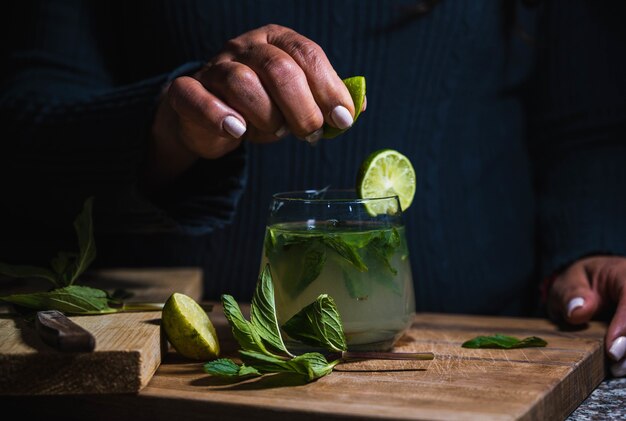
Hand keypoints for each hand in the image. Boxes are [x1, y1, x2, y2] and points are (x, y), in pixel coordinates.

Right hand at [144, 24, 360, 189]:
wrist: (211, 120)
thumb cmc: (261, 108)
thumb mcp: (298, 103)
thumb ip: (325, 102)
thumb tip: (357, 107)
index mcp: (277, 41)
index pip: (307, 55)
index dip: (329, 88)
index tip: (343, 119)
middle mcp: (245, 48)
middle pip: (278, 68)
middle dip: (303, 107)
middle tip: (311, 134)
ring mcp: (214, 68)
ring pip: (242, 82)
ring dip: (267, 116)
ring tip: (277, 132)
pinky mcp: (188, 92)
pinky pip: (197, 97)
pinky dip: (218, 115)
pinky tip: (237, 131)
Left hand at [548, 256, 625, 376]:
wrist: (592, 284)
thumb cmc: (581, 282)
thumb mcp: (568, 282)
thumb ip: (570, 294)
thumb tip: (577, 312)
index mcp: (624, 273)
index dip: (625, 326)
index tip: (612, 350)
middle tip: (616, 366)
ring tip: (618, 369)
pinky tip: (623, 365)